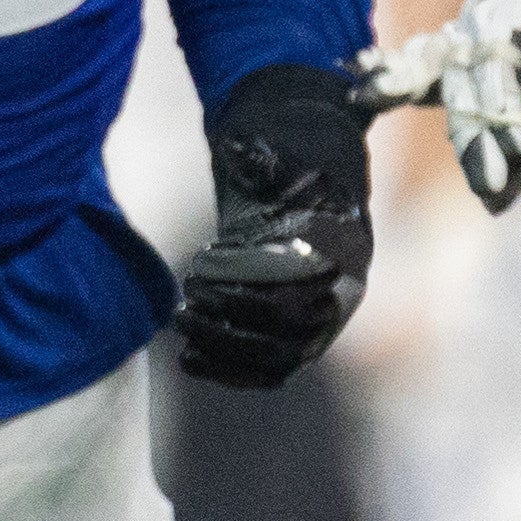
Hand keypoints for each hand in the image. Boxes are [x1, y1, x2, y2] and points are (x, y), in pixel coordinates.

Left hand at [176, 61, 370, 388]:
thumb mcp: (282, 172)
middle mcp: (335, 304)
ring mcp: (317, 333)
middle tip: (185, 294)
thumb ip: (262, 160)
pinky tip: (188, 359)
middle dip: (230, 313)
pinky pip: (266, 377)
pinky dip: (227, 375)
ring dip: (223, 347)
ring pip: (276, 359)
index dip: (246, 278)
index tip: (200, 259)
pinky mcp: (294, 352)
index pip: (299, 282)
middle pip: (287, 327)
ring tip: (180, 320)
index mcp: (340, 260)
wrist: (312, 228)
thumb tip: (235, 143)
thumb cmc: (294, 196)